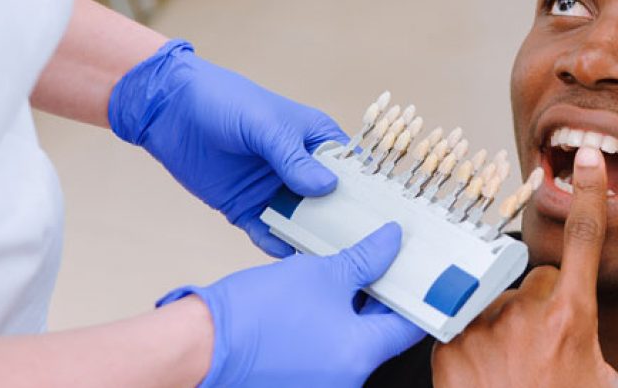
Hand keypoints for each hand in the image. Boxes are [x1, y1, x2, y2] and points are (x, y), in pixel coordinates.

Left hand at [109, 39, 347, 255]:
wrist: (169, 110)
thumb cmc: (225, 101)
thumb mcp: (265, 125)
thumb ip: (294, 158)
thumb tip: (326, 188)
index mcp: (316, 141)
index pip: (352, 171)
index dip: (368, 193)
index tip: (386, 219)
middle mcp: (301, 170)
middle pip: (331, 204)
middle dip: (343, 224)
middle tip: (361, 251)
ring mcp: (274, 191)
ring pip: (302, 223)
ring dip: (312, 240)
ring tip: (329, 264)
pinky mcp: (247, 208)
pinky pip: (267, 234)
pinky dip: (277, 246)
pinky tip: (287, 259)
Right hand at [158, 222, 425, 387]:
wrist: (198, 346)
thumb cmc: (256, 313)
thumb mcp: (321, 273)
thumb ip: (365, 260)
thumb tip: (391, 243)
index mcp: (361, 355)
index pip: (410, 325)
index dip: (417, 293)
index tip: (420, 271)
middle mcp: (348, 378)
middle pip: (381, 334)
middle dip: (382, 296)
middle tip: (382, 261)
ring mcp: (323, 383)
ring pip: (353, 340)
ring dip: (354, 309)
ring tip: (347, 273)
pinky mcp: (299, 381)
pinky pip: (327, 350)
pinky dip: (330, 325)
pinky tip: (319, 297)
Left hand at [432, 147, 617, 387]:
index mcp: (572, 320)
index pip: (584, 239)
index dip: (590, 194)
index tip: (588, 157)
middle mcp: (522, 316)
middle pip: (541, 277)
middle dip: (552, 300)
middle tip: (557, 351)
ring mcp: (482, 328)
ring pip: (505, 296)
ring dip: (514, 319)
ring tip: (523, 367)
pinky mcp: (448, 344)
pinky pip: (469, 314)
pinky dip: (481, 331)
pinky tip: (495, 368)